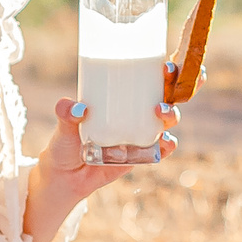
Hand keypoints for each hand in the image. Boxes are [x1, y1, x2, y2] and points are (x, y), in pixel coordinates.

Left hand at [40, 83, 181, 190]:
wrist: (65, 178)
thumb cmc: (65, 143)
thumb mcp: (63, 125)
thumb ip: (66, 114)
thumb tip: (78, 108)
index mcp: (122, 97)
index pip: (149, 77)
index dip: (164, 69)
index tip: (166, 63)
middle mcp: (136, 113)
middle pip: (167, 95)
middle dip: (179, 85)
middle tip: (167, 78)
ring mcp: (141, 134)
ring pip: (168, 120)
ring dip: (171, 113)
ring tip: (161, 112)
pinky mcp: (141, 155)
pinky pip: (161, 149)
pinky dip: (167, 144)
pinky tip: (165, 141)